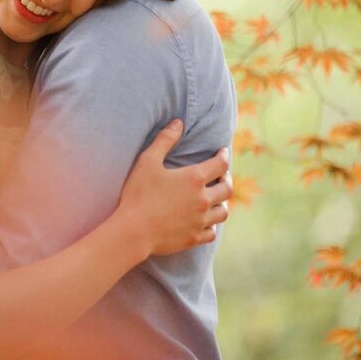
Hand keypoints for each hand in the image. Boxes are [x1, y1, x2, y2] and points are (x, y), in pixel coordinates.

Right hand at [117, 120, 231, 255]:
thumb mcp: (147, 161)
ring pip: (223, 212)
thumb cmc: (138, 194)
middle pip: (227, 189)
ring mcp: (200, 221)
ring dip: (222, 203)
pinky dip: (211, 225)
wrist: (133, 231)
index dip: (223, 156)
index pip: (220, 164)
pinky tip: (205, 221)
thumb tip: (178, 122)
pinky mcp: (194, 238)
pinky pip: (212, 232)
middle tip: (221, 175)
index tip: (223, 152)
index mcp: (194, 179)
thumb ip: (164, 140)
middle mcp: (203, 200)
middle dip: (226, 179)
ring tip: (216, 199)